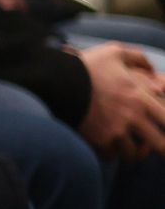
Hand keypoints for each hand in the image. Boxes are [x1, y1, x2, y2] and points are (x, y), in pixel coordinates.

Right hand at [76, 42, 164, 160]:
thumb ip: (138, 58)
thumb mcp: (114, 52)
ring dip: (131, 153)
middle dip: (161, 150)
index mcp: (140, 97)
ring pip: (133, 155)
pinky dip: (110, 153)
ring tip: (127, 149)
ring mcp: (115, 131)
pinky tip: (107, 147)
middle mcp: (132, 118)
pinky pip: (110, 156)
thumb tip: (153, 70)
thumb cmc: (86, 66)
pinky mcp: (98, 141)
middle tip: (158, 151)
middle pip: (160, 145)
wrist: (55, 82)